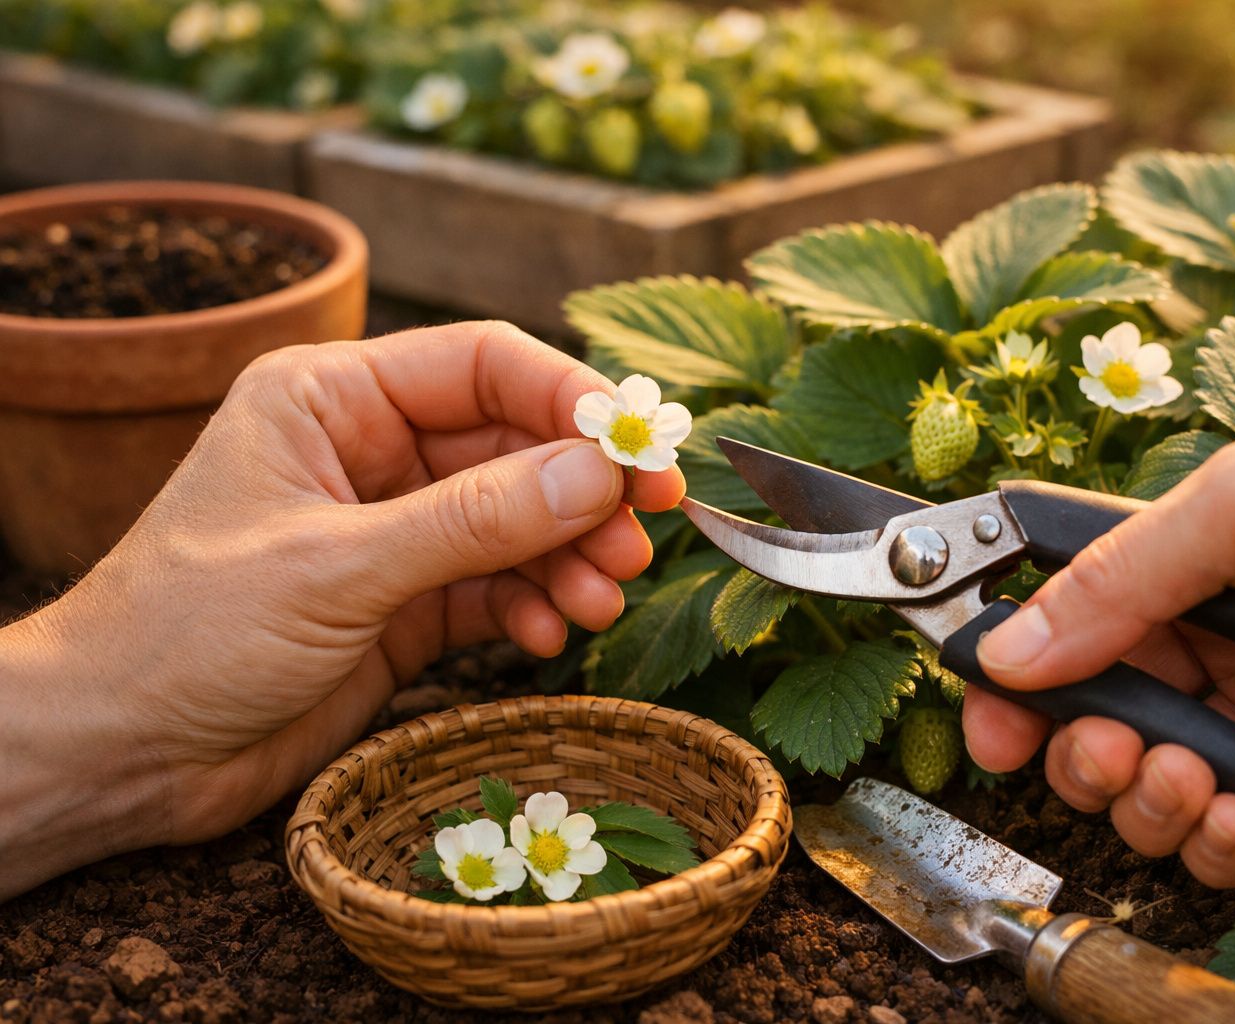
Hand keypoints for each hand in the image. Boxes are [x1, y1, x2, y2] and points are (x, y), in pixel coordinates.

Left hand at [0, 321, 682, 899]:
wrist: (118, 755)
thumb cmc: (187, 633)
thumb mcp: (340, 566)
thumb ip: (477, 518)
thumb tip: (600, 471)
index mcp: (331, 397)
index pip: (483, 365)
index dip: (571, 400)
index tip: (643, 449)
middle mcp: (368, 452)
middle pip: (513, 447)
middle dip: (581, 492)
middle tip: (643, 536)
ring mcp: (391, 531)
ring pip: (515, 521)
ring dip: (568, 556)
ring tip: (602, 599)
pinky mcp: (404, 605)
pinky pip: (495, 587)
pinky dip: (532, 606)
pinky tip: (548, 634)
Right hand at [963, 364, 1234, 886]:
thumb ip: (1114, 584)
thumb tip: (1003, 652)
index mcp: (1169, 569)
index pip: (1058, 640)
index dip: (1015, 689)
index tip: (991, 724)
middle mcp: (1206, 647)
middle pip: (1092, 729)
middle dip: (1081, 755)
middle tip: (1108, 747)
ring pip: (1155, 796)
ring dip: (1149, 801)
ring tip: (1189, 773)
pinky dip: (1225, 843)